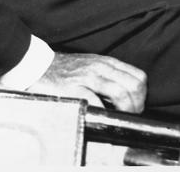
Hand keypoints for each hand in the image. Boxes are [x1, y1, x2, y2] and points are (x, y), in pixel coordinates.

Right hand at [26, 52, 146, 112]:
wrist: (38, 65)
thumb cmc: (65, 69)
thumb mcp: (92, 65)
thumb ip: (109, 74)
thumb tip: (127, 94)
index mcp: (106, 62)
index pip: (138, 76)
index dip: (142, 95)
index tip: (137, 106)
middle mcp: (100, 67)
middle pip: (133, 86)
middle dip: (137, 105)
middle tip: (130, 115)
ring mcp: (87, 77)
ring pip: (120, 93)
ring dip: (125, 110)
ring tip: (120, 118)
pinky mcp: (74, 88)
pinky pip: (96, 102)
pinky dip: (104, 112)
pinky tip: (102, 117)